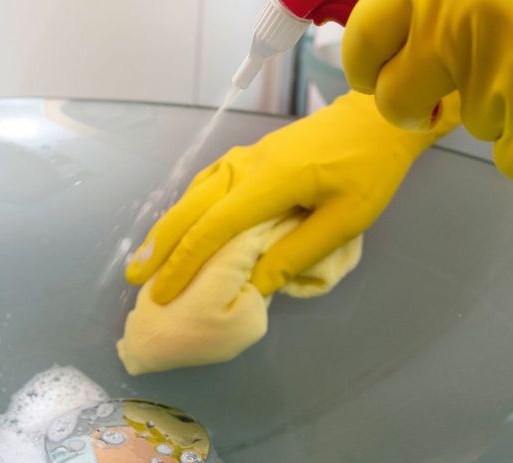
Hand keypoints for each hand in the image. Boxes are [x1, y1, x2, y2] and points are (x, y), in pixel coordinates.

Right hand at [125, 91, 458, 303]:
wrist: (376, 120)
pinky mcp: (251, 156)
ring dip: (168, 226)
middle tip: (135, 278)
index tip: (163, 292)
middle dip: (161, 246)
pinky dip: (186, 207)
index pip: (213, 228)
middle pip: (191, 208)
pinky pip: (207, 183)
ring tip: (146, 257)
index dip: (184, 264)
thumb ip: (297, 254)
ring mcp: (246, 157)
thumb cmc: (368, 171)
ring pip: (194, 193)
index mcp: (269, 183)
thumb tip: (253, 289)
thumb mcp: (344, 221)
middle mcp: (247, 166)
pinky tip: (179, 222)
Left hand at [342, 0, 512, 185]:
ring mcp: (504, 68)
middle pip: (397, 98)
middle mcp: (462, 14)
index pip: (367, 34)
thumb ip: (458, 2)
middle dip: (413, 110)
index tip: (383, 76)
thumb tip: (406, 45)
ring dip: (511, 111)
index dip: (370, 65)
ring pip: (474, 125)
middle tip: (445, 105)